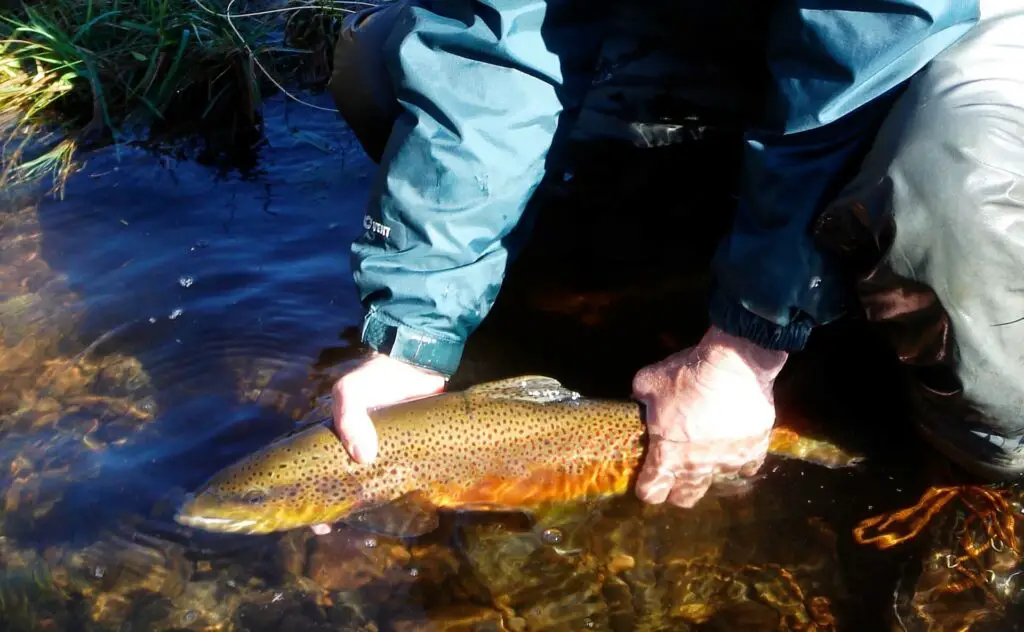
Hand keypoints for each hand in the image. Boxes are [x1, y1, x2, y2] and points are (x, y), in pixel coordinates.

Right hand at [312, 352, 445, 534]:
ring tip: (359, 529)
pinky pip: (395, 478)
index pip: (312, 470)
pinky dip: (391, 494)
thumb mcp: (352, 391)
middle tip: (332, 530)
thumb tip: (363, 458)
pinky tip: (392, 511)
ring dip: (362, 507)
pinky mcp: (403, 451)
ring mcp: (379, 450)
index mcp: (332, 435)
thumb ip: (351, 418)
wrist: (418, 364)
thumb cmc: (378, 376)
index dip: (306, 497)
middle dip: (332, 509)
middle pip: (338, 484)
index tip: (313, 523)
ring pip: (366, 485)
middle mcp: (352, 446)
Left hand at [631, 325, 787, 508]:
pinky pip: (746, 467)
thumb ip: (640, 396)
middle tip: (674, 474)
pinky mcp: (754, 451)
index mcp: (667, 454)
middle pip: (684, 498)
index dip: (647, 487)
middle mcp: (697, 466)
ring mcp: (728, 462)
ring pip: (716, 482)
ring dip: (708, 470)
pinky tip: (733, 447)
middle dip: (676, 491)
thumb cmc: (686, 375)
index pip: (652, 492)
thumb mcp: (648, 380)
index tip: (647, 478)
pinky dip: (738, 461)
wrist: (734, 364)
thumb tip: (638, 399)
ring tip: (705, 453)